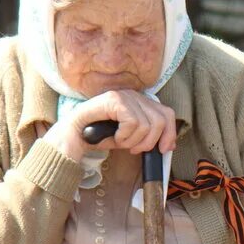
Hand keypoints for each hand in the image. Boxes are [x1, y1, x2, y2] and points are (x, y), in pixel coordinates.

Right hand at [43, 89, 176, 161]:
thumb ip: (149, 136)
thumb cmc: (101, 137)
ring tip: (120, 141)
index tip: (164, 149)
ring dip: (133, 141)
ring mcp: (125, 95)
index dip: (170, 133)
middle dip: (150, 141)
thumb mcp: (131, 137)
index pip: (167, 113)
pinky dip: (124, 136)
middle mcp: (134, 95)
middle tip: (134, 149)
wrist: (73, 138)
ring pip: (147, 125)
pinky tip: (114, 136)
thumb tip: (170, 144)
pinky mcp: (115, 100)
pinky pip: (133, 123)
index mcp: (140, 102)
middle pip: (161, 120)